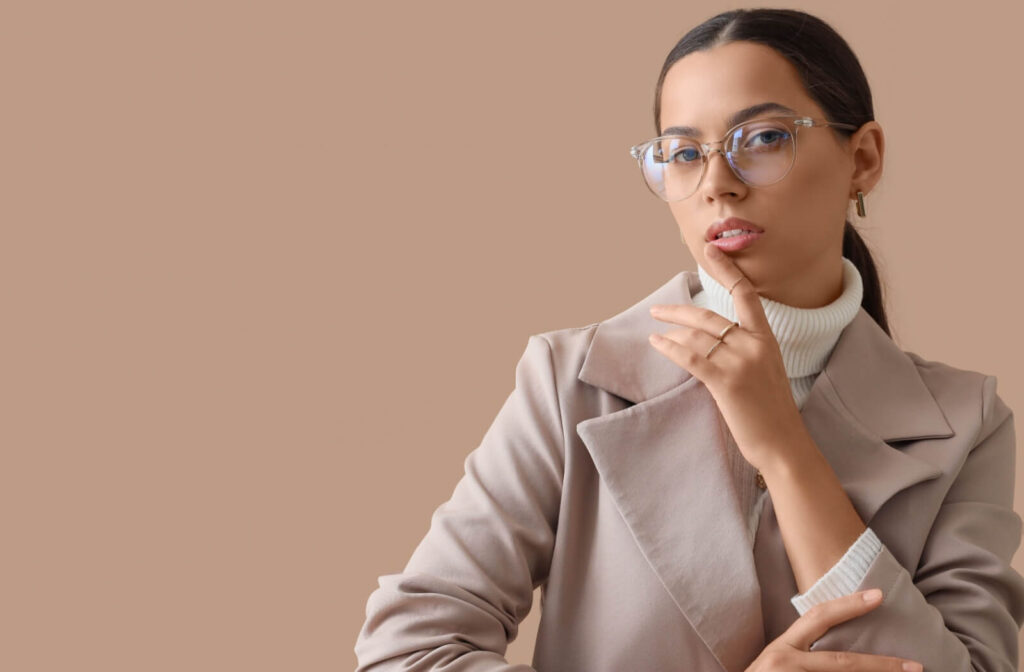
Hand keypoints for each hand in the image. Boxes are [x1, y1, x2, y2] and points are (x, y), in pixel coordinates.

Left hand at [648, 241, 804, 471]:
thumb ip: (745, 350)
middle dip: (679, 311)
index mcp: (767, 339)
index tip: (710, 250)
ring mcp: (741, 362)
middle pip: (710, 316)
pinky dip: (670, 348)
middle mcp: (755, 345)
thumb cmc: (772, 412)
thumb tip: (713, 340)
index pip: (746, 294)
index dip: (727, 269)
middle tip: (657, 309)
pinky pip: (691, 357)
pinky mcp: (726, 382)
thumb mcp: (766, 371)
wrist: (784, 443)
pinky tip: (657, 343)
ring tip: (655, 331)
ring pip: (697, 336)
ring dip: (671, 332)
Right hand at [745, 589, 922, 671]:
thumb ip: (801, 654)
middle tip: (915, 665)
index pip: (819, 617)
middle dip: (882, 664)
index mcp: (781, 648)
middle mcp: (785, 664)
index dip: (849, 605)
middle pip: (843, 662)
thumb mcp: (774, 665)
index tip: (878, 595)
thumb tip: (839, 650)